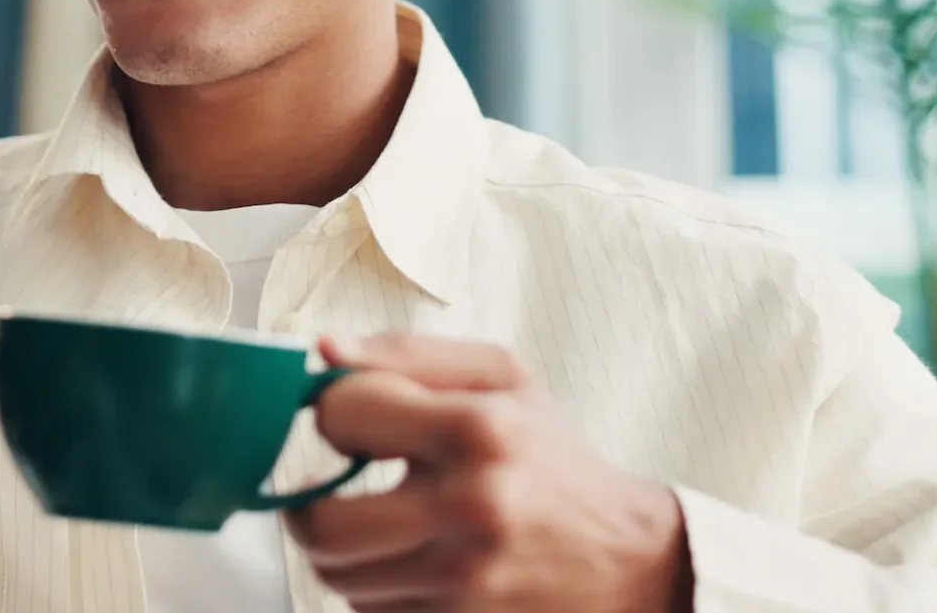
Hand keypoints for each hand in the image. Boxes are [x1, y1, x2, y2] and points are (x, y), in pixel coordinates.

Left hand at [288, 332, 692, 612]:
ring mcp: (467, 579)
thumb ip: (408, 354)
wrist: (630, 559)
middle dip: (306, 507)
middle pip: (322, 525)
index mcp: (480, 429)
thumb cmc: (557, 460)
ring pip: (339, 576)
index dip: (332, 412)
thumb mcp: (504, 380)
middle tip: (322, 493)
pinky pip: (371, 612)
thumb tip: (322, 351)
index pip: (343, 414)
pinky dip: (374, 587)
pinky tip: (407, 561)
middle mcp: (472, 507)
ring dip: (341, 551)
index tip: (349, 421)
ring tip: (376, 525)